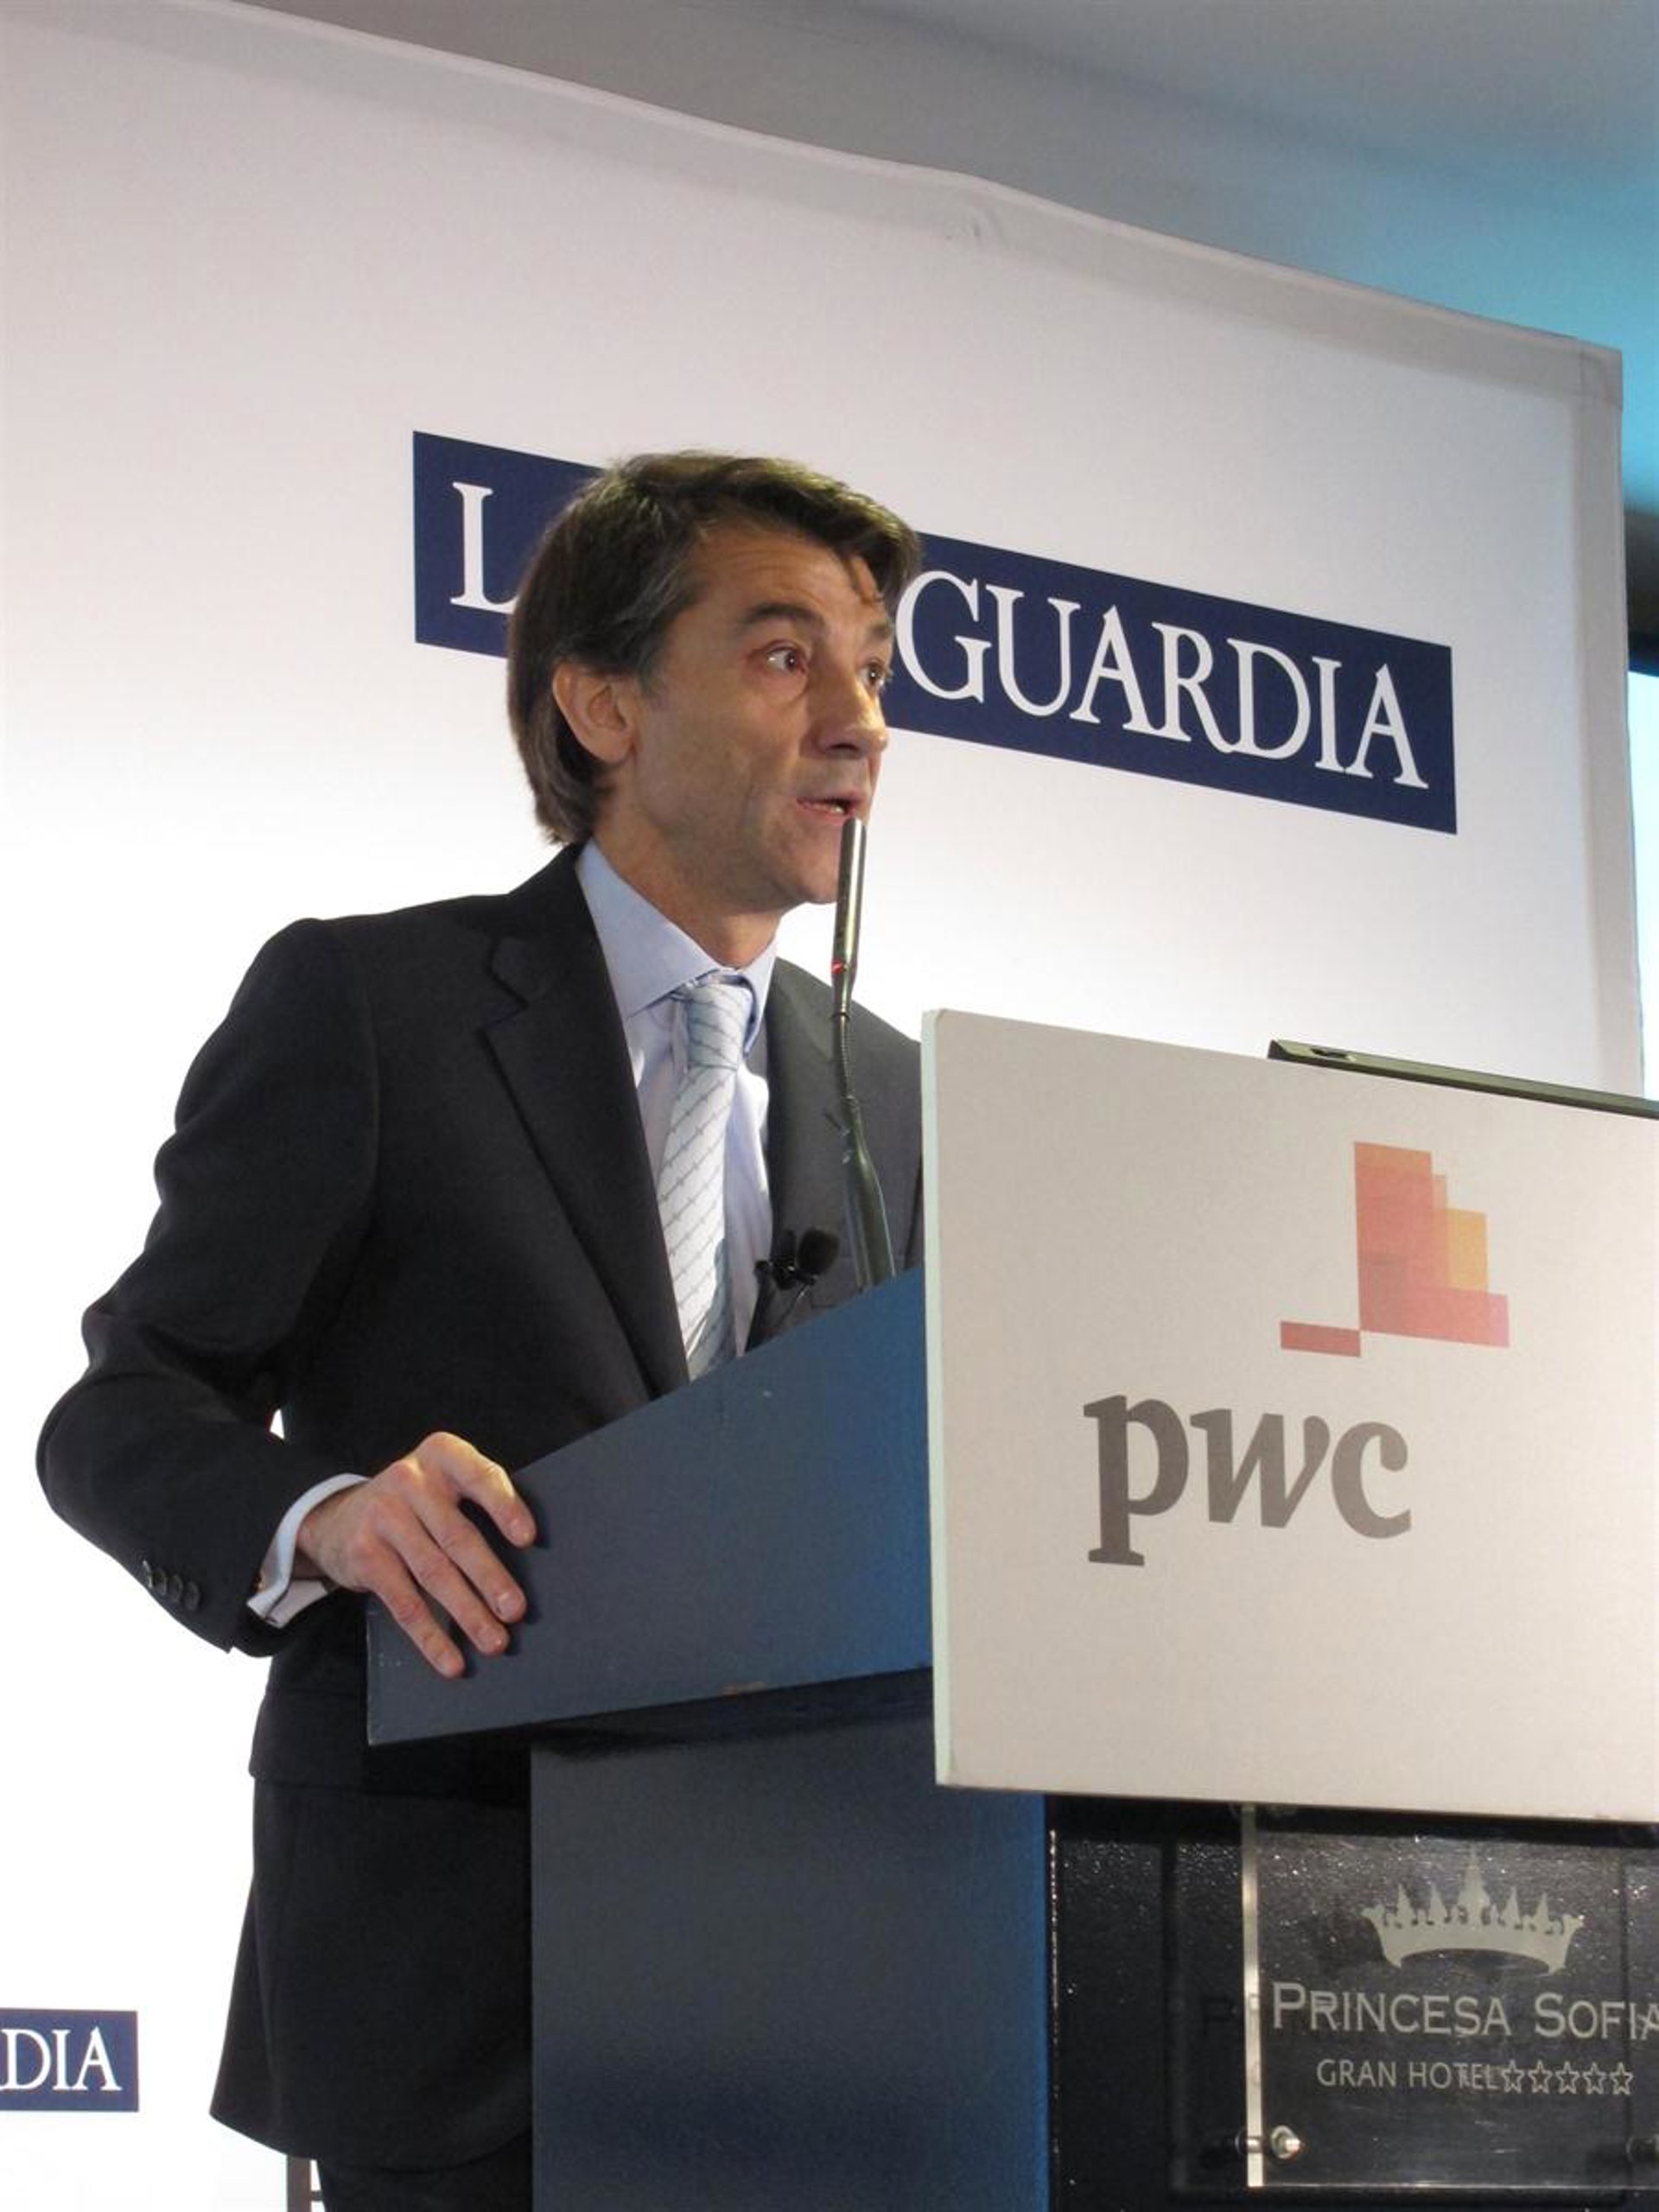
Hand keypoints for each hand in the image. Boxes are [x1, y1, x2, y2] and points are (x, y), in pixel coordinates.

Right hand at [295, 1432, 535, 1677]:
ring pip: (433, 1573)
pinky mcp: (364, 1554)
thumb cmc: (416, 1504)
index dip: (505, 1507)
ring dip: (467, 1613)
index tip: (528, 1538)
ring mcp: (383, 1516)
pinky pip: (404, 1602)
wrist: (338, 1517)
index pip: (480, 1476)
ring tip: (494, 1641)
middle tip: (516, 1610)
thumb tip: (529, 1563)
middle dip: (490, 1578)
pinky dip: (430, 1636)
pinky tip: (450, 1658)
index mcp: (442, 1455)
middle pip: (457, 1536)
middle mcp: (410, 1479)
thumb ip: (476, 1504)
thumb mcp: (442, 1485)